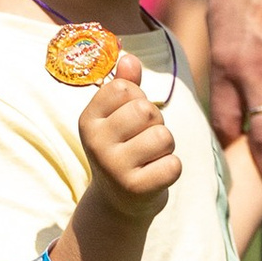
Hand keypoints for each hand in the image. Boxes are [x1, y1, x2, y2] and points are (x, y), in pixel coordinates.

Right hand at [80, 52, 179, 222]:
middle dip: (155, 123)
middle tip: (143, 140)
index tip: (129, 118)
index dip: (137, 98)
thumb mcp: (117, 115)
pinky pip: (173, 164)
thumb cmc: (123, 147)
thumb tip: (129, 58)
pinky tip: (154, 175)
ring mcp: (114, 168)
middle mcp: (96, 144)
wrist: (119, 202)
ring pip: (163, 137)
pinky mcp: (136, 190)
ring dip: (165, 147)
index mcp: (88, 120)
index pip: (125, 88)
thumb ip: (125, 84)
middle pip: (146, 111)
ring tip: (149, 158)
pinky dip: (171, 168)